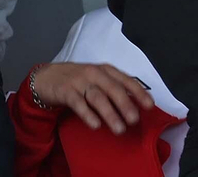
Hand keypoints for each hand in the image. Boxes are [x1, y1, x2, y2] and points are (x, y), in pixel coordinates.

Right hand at [30, 62, 154, 134]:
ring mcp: (79, 81)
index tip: (150, 106)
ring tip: (119, 129)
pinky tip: (96, 125)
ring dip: (110, 114)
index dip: (139, 93)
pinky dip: (88, 114)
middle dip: (125, 105)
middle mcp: (95, 73)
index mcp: (107, 70)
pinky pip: (78, 103)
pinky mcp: (65, 91)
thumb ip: (115, 87)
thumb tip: (136, 101)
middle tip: (134, 120)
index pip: (127, 80)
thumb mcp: (98, 79)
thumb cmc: (79, 80)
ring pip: (97, 97)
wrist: (47, 76)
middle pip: (113, 89)